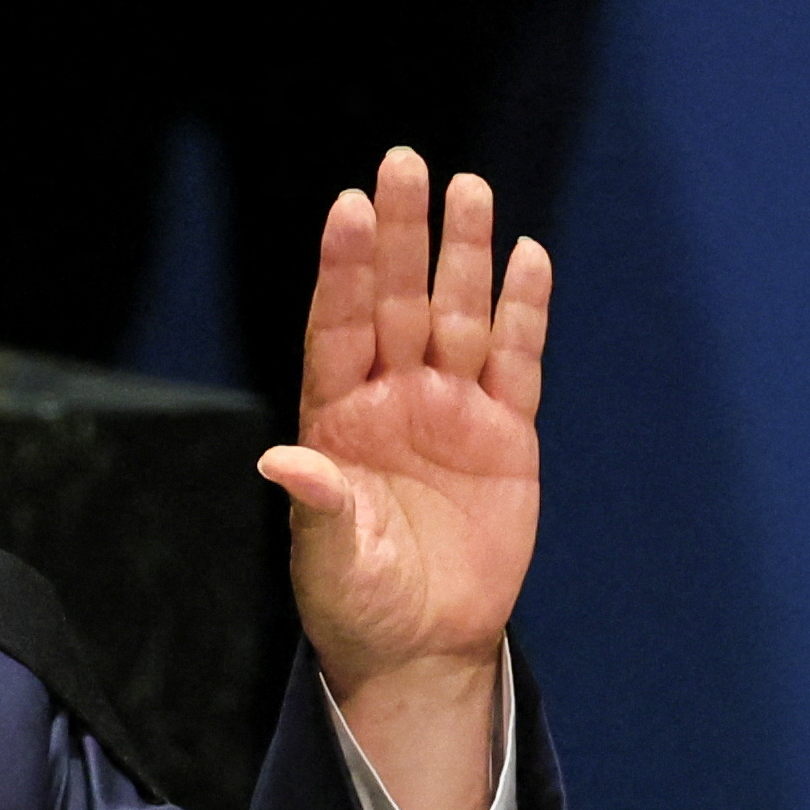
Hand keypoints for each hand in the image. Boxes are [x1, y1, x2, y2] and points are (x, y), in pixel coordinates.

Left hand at [270, 153, 543, 809]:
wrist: (422, 647)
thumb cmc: (358, 602)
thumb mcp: (333, 563)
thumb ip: (320, 508)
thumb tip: (281, 461)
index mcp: (336, 419)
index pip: (338, 327)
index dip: (343, 269)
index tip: (347, 206)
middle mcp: (392, 398)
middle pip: (396, 301)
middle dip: (401, 235)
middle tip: (404, 163)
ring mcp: (451, 409)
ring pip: (459, 316)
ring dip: (464, 256)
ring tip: (468, 190)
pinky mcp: (506, 434)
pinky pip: (518, 361)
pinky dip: (525, 311)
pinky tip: (528, 257)